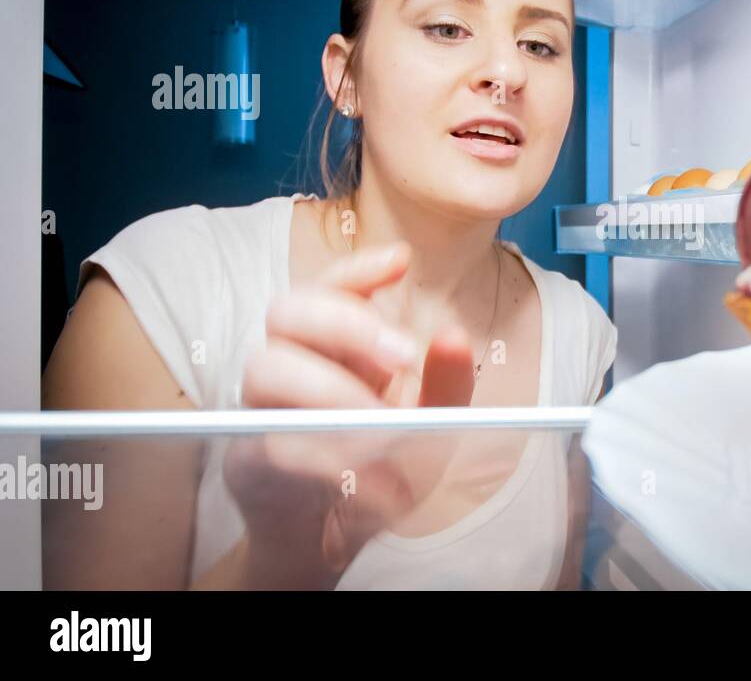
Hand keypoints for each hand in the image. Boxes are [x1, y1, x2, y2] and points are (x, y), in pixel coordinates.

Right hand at [223, 242, 475, 587]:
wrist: (336, 540)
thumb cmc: (380, 468)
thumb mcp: (429, 426)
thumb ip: (447, 384)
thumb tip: (455, 336)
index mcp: (332, 347)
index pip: (329, 286)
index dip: (358, 268)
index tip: (402, 261)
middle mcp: (289, 365)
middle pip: (287, 310)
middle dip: (347, 323)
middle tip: (404, 356)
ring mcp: (261, 409)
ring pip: (266, 368)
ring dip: (332, 390)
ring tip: (384, 427)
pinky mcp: (246, 461)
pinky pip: (271, 444)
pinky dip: (327, 459)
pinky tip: (373, 479)